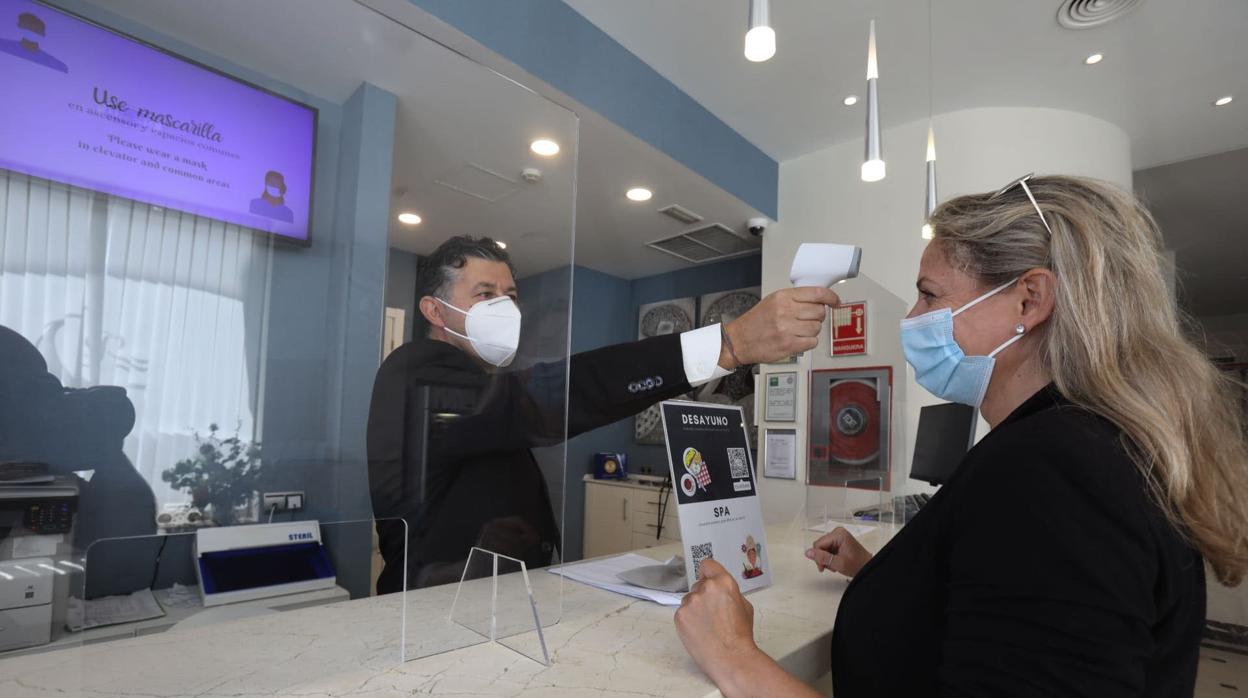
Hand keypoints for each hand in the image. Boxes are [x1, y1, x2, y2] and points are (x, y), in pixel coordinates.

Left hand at [674, 558, 759, 684]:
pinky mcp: (680, 615)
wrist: (731, 657)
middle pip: (699, 584)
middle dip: (704, 595)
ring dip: (695, 608)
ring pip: (690, 599)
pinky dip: (688, 620)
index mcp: (723, 582)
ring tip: (707, 625)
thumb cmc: (740, 635)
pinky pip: (683, 612)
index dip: (708, 572)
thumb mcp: (744, 606)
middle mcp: (705, 588)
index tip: (708, 578)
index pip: (707, 564)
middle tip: (713, 613)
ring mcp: (690, 602)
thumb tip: (720, 589)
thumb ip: (729, 591)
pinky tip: (699, 631)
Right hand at [720, 287, 839, 367]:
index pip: (817, 294)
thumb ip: (795, 299)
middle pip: (819, 312)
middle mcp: (785, 311)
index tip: (835, 302)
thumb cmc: (756, 321)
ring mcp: (787, 328)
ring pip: (817, 328)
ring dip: (812, 330)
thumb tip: (819, 300)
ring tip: (798, 330)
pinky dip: (808, 342)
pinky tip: (798, 339)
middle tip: (807, 319)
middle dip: (817, 316)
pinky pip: (812, 342)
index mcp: (783, 297)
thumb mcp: (773, 301)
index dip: (831, 298)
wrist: (740, 340)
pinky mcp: (789, 344)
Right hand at [805, 527, 871, 577]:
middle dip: (823, 558)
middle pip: (820, 545)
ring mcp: (838, 536)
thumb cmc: (857, 564)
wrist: (867, 566)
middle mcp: (837, 532)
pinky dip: (829, 557)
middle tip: (830, 567)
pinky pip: (827, 548)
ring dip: (826, 558)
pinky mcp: (838, 540)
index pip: (818, 544)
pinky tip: (835, 561)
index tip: (823, 567)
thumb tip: (808, 553)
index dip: (818, 557)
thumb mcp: (838, 563)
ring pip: (822, 548)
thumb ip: (823, 558)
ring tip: (835, 565)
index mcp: (838, 534)